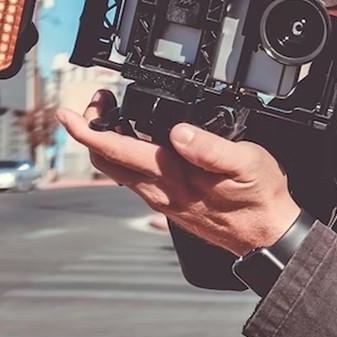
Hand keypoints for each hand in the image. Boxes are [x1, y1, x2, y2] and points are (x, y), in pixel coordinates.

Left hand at [56, 90, 302, 255]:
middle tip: (101, 101)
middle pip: (107, 161)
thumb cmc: (259, 200)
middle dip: (93, 129)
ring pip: (119, 170)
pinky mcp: (170, 202)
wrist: (267, 235)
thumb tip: (179, 131)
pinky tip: (142, 139)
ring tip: (119, 112)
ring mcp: (162, 199)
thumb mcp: (247, 164)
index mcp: (173, 178)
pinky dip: (128, 154)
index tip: (69, 113)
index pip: (117, 151)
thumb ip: (211, 148)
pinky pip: (136, 177)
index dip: (88, 130)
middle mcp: (160, 192)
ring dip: (109, 140)